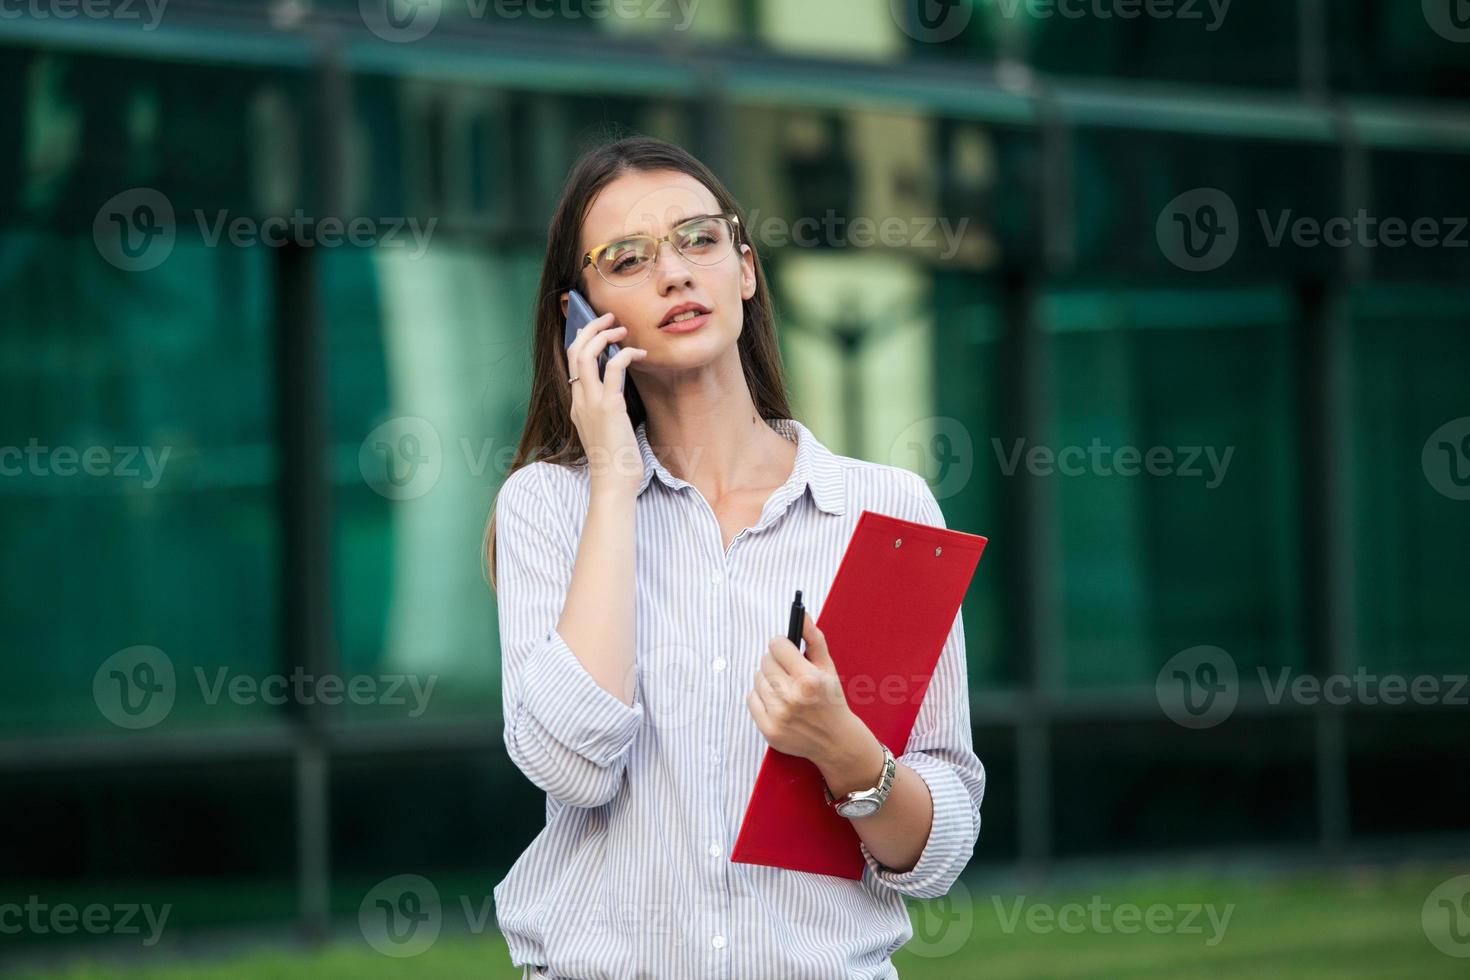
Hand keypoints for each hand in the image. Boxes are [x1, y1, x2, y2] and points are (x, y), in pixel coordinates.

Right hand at [564, 307, 647, 496]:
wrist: (613, 482)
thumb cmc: (615, 460)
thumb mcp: (607, 429)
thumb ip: (607, 408)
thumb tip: (620, 391)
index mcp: (576, 405)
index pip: (572, 363)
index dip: (582, 340)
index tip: (598, 329)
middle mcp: (579, 400)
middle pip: (573, 352)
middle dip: (589, 329)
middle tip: (608, 317)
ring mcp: (591, 403)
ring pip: (585, 355)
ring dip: (603, 335)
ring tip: (620, 327)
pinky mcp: (609, 407)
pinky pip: (613, 369)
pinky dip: (625, 355)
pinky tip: (639, 354)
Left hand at [745, 610, 855, 764]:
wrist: (836, 741)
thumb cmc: (831, 699)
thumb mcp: (827, 668)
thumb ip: (814, 639)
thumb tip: (802, 615)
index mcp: (808, 678)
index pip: (776, 645)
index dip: (781, 644)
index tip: (785, 648)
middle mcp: (792, 697)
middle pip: (765, 661)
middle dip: (775, 662)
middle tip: (787, 669)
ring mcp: (779, 715)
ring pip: (757, 679)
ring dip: (768, 679)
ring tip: (784, 686)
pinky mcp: (769, 730)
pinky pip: (751, 698)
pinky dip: (761, 696)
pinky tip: (777, 701)